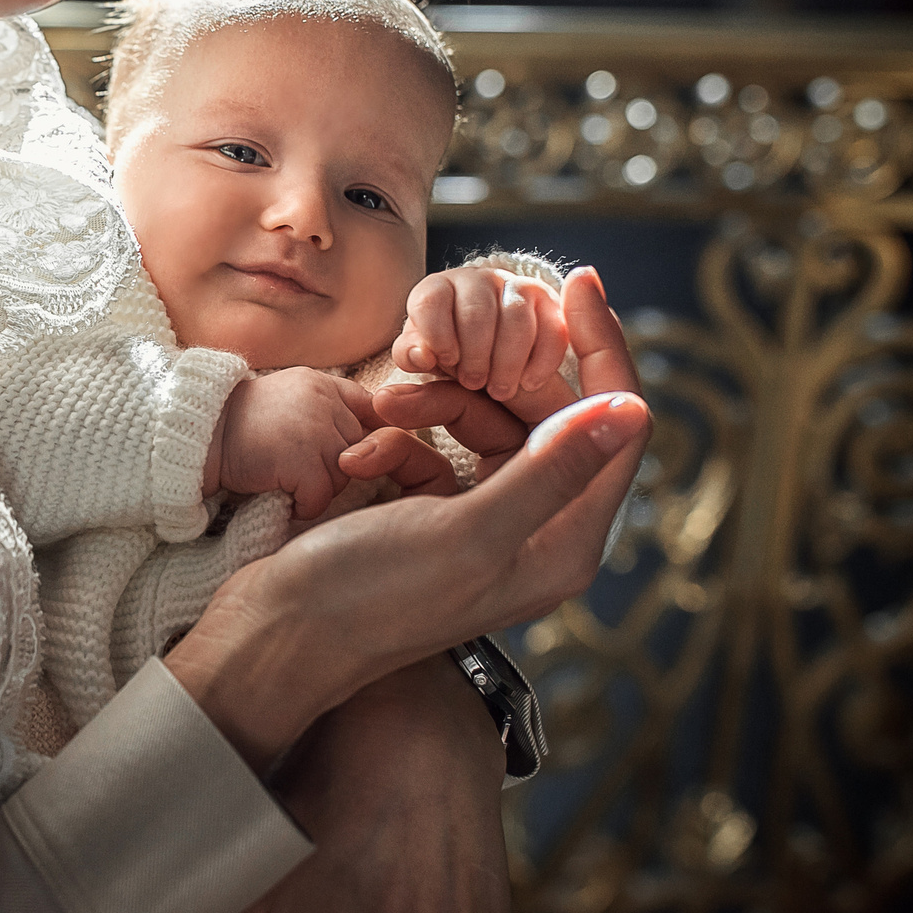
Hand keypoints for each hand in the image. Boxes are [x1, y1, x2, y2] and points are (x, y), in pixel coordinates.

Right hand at [169, 267, 646, 767]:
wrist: (281, 631)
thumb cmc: (372, 594)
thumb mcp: (469, 530)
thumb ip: (553, 469)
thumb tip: (631, 411)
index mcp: (564, 543)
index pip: (616, 428)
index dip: (605, 350)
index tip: (578, 280)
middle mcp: (535, 532)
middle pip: (547, 418)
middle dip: (490, 379)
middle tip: (440, 353)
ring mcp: (485, 521)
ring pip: (485, 424)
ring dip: (434, 407)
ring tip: (382, 411)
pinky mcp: (438, 513)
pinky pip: (438, 448)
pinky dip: (401, 441)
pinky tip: (362, 456)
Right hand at [206, 368, 381, 519]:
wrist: (199, 436)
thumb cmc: (240, 426)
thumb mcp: (289, 399)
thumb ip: (327, 409)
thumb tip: (371, 438)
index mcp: (322, 384)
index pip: (372, 408)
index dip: (369, 436)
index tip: (351, 453)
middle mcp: (323, 402)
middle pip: (360, 450)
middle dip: (335, 468)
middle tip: (299, 472)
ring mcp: (314, 430)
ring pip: (343, 476)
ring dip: (318, 490)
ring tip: (287, 483)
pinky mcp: (301, 460)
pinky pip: (321, 497)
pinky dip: (303, 506)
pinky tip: (282, 497)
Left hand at [393, 263, 569, 404]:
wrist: (490, 355)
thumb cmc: (450, 355)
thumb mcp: (426, 356)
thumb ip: (412, 356)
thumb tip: (420, 355)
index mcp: (438, 288)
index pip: (431, 301)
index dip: (437, 334)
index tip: (446, 362)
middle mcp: (477, 279)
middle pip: (476, 311)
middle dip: (475, 354)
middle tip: (473, 384)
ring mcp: (516, 287)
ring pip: (516, 317)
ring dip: (507, 360)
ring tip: (499, 390)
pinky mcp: (549, 304)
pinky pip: (552, 328)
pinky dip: (541, 360)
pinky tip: (528, 383)